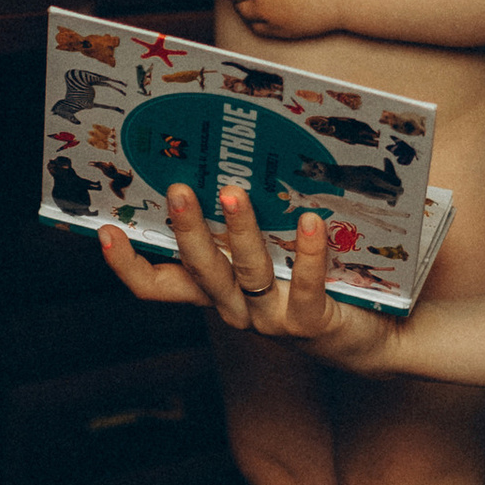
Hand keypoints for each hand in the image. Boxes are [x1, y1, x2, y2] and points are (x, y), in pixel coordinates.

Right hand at [97, 183, 394, 371]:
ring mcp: (272, 319)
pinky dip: (309, 253)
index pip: (159, 285)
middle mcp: (237, 307)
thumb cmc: (324, 280)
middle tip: (178, 189)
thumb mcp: (279, 247)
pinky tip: (314, 221)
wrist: (380, 335)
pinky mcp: (312, 324)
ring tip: (234, 193)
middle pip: (199, 271)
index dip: (127, 265)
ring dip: (238, 232)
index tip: (105, 230)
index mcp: (221, 288)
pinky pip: (305, 287)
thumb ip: (259, 211)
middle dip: (186, 229)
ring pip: (245, 273)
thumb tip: (240, 149)